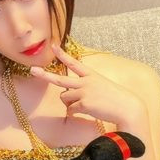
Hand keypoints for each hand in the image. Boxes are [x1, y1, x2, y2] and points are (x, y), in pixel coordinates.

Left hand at [30, 44, 145, 126]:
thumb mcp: (100, 86)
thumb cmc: (113, 98)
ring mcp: (84, 92)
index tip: (53, 46)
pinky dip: (76, 113)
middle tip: (32, 70)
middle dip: (44, 75)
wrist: (127, 108)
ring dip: (70, 103)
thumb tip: (68, 98)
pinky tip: (87, 111)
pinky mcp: (84, 103)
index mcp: (90, 75)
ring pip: (64, 98)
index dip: (62, 55)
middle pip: (59, 80)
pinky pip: (70, 110)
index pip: (73, 63)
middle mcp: (85, 81)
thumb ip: (84, 87)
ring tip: (85, 104)